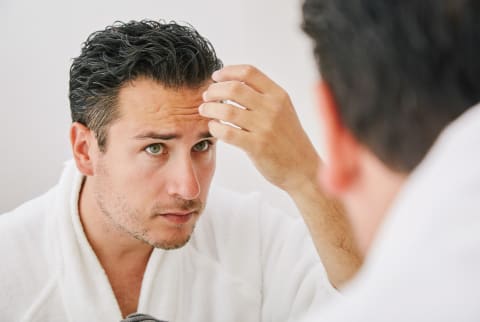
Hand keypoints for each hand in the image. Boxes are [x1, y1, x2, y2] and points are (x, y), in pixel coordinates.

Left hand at [200, 64, 319, 192]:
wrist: (303, 167)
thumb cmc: (289, 139)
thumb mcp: (283, 110)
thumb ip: (264, 96)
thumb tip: (234, 83)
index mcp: (278, 95)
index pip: (249, 73)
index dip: (228, 71)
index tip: (216, 77)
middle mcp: (272, 108)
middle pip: (234, 88)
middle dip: (214, 90)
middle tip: (207, 96)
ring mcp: (265, 127)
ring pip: (227, 110)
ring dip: (210, 108)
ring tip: (204, 110)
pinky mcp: (257, 146)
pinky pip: (227, 133)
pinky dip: (215, 128)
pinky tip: (213, 127)